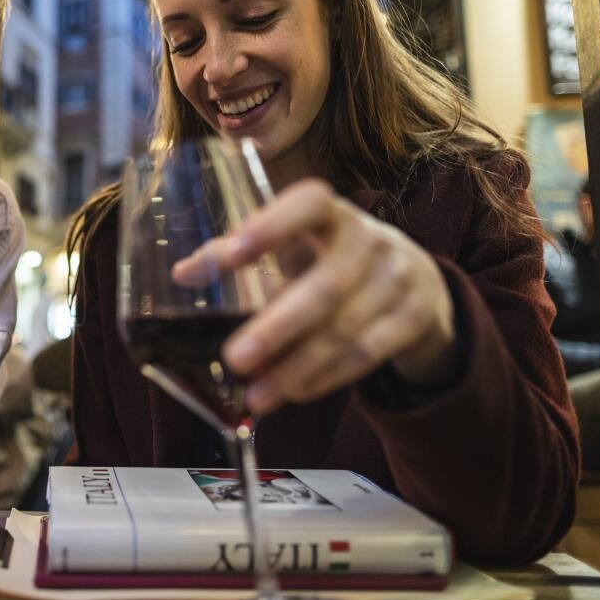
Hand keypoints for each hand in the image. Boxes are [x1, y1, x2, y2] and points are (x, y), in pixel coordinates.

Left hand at [173, 179, 455, 413]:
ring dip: (296, 367)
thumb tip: (182, 273)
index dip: (271, 226)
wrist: (416, 277)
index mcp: (330, 212)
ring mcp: (398, 278)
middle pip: (325, 286)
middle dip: (278, 326)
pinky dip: (327, 377)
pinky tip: (293, 392)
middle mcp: (369, 240)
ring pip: (345, 329)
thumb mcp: (294, 244)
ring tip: (256, 394)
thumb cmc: (330, 255)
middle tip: (234, 358)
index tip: (233, 253)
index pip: (308, 204)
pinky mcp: (414, 317)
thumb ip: (237, 253)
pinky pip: (368, 353)